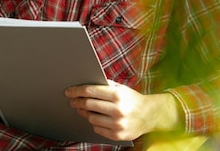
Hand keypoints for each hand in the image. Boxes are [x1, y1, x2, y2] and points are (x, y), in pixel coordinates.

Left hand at [65, 81, 182, 141]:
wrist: (150, 115)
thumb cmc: (132, 99)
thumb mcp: (121, 88)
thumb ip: (104, 85)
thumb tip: (85, 83)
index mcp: (117, 95)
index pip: (90, 91)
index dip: (77, 91)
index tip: (69, 91)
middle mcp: (117, 110)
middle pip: (88, 105)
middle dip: (78, 102)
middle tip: (73, 101)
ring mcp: (117, 124)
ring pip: (91, 118)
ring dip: (85, 113)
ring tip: (83, 109)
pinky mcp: (117, 135)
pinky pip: (97, 129)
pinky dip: (94, 123)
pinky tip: (95, 118)